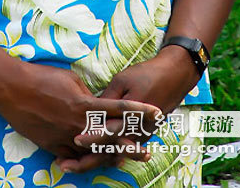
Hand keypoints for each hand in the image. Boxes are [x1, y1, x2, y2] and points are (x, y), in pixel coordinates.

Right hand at [0, 60, 161, 170]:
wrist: (13, 89)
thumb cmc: (43, 78)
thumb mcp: (71, 79)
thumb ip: (88, 95)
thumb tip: (98, 103)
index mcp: (85, 104)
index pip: (119, 108)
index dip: (139, 110)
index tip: (157, 112)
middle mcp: (79, 125)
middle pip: (111, 138)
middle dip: (131, 143)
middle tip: (148, 151)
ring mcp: (65, 138)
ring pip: (93, 152)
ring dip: (109, 155)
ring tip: (124, 159)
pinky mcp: (53, 146)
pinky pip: (73, 157)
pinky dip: (83, 159)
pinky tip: (92, 161)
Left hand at [56, 46, 198, 173]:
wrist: (174, 77)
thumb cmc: (146, 75)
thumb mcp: (122, 81)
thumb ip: (106, 100)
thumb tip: (88, 110)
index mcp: (130, 117)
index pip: (108, 132)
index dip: (91, 137)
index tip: (74, 141)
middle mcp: (136, 131)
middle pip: (109, 151)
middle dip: (87, 159)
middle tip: (65, 163)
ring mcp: (140, 136)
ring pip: (114, 153)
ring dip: (94, 159)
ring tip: (71, 164)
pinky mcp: (142, 135)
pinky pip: (121, 147)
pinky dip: (105, 153)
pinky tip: (89, 155)